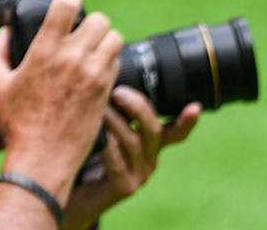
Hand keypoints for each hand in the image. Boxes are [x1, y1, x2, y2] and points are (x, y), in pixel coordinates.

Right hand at [0, 0, 123, 200]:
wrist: (42, 159)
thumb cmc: (17, 125)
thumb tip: (4, 32)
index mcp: (45, 50)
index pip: (69, 3)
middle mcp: (73, 57)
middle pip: (100, 19)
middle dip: (91, 24)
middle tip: (81, 35)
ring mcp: (93, 72)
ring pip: (114, 38)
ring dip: (104, 42)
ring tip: (92, 52)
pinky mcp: (106, 88)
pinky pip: (117, 61)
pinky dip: (110, 62)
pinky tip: (96, 73)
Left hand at [61, 88, 200, 228]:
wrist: (70, 193)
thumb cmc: (88, 154)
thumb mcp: (107, 130)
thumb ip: (117, 111)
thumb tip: (113, 73)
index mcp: (152, 144)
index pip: (176, 131)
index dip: (187, 120)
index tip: (195, 106)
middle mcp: (150, 159)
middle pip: (154, 129)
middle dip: (138, 107)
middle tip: (118, 91)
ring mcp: (138, 174)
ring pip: (134, 141)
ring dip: (115, 121)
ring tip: (98, 106)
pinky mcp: (123, 187)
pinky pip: (117, 161)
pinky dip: (106, 144)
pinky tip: (95, 133)